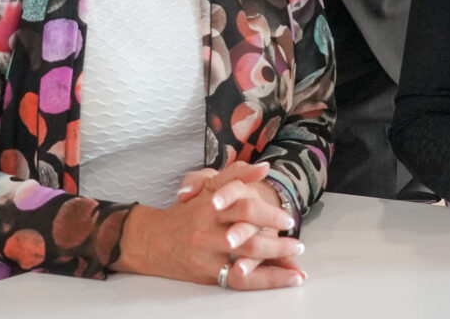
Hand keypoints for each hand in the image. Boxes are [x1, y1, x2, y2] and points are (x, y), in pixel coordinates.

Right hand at [115, 162, 303, 288]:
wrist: (151, 240)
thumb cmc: (185, 212)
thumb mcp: (207, 186)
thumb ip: (235, 175)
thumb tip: (264, 167)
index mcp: (211, 205)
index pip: (243, 207)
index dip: (268, 213)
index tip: (289, 220)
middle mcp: (208, 230)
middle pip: (247, 236)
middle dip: (277, 242)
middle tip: (297, 244)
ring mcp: (207, 254)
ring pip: (245, 259)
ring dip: (275, 263)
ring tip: (297, 267)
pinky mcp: (207, 273)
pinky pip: (239, 281)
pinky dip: (265, 281)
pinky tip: (285, 280)